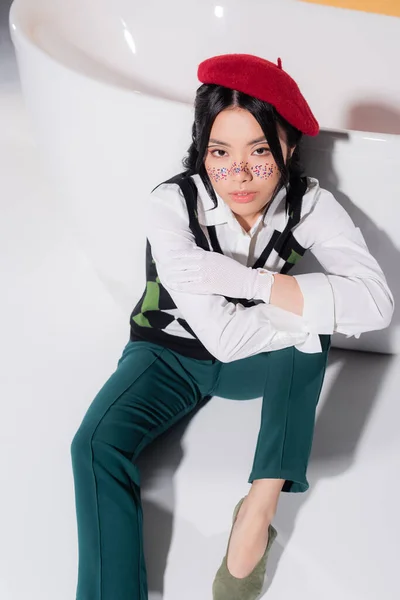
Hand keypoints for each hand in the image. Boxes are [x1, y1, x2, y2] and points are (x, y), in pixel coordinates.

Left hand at [158, 247, 274, 302]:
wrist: (246, 280)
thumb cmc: (233, 269)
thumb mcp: (219, 258)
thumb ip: (206, 257)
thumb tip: (195, 256)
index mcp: (207, 256)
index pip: (186, 254)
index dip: (175, 255)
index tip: (166, 255)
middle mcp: (204, 264)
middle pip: (182, 264)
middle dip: (170, 266)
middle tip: (161, 266)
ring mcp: (205, 276)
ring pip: (184, 276)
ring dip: (172, 276)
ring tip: (164, 277)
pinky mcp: (207, 287)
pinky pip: (190, 286)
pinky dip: (180, 286)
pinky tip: (174, 286)